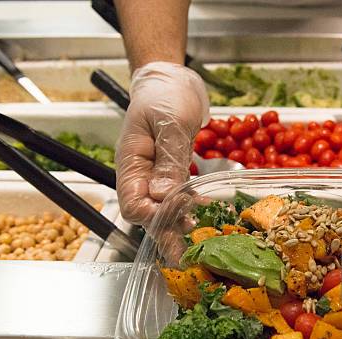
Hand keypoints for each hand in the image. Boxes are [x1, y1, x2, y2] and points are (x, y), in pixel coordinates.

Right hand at [116, 61, 208, 226]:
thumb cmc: (164, 96)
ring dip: (182, 225)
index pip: (132, 204)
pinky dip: (193, 209)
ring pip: (165, 211)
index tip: (179, 212)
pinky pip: (180, 199)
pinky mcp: (173, 176)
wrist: (172, 83)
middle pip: (148, 215)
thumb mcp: (169, 123)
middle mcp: (141, 176)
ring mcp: (157, 177)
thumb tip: (163, 195)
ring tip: (204, 235)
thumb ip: (167, 159)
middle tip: (189, 251)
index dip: (153, 215)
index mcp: (131, 163)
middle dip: (168, 232)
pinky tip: (209, 214)